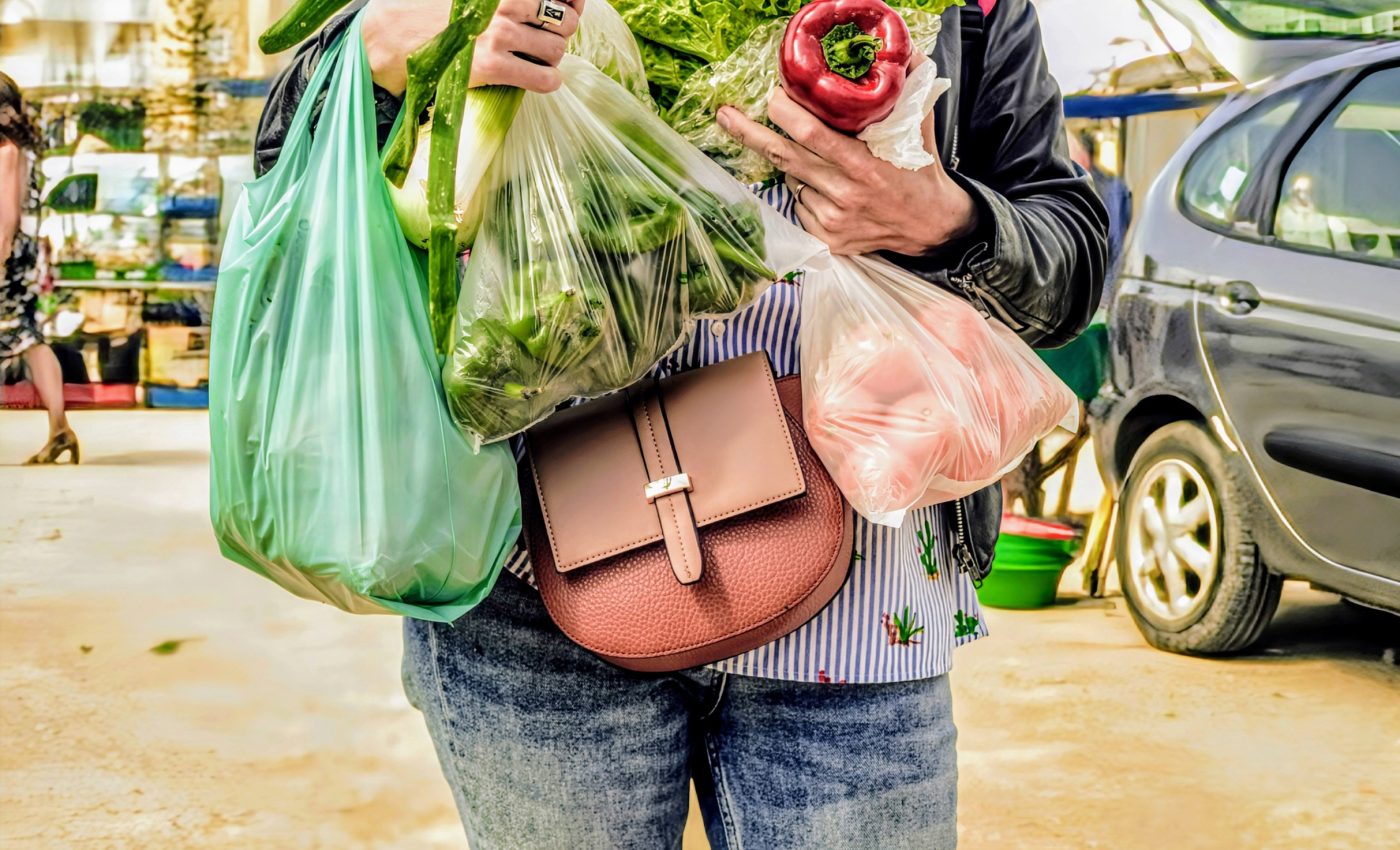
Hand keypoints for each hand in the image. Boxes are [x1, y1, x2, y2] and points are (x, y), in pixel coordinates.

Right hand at [363, 0, 583, 96]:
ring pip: (557, 49)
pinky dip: (549, 81)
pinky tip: (539, 79)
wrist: (391, 36)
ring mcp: (500, 34)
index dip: (572, 2)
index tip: (570, 7)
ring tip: (537, 59)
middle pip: (564, 20)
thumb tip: (543, 1)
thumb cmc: (427, 9)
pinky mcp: (493, 66)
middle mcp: (505, 3)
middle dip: (562, 32)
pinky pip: (544, 78)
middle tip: (546, 39)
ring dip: (553, 57)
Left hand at [717, 85, 977, 256]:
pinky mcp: (827, 240)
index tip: (771, 98)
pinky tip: (827, 189)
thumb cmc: (921, 172)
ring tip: (820, 161)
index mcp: (864, 166)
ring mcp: (833, 221)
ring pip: (791, 181)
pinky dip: (803, 191)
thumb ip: (908, 93)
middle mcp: (845, 195)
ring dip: (792, 165)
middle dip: (751, 134)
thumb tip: (905, 54)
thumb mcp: (919, 129)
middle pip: (785, 158)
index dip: (785, 115)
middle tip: (726, 115)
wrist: (932, 227)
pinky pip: (798, 205)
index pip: (812, 136)